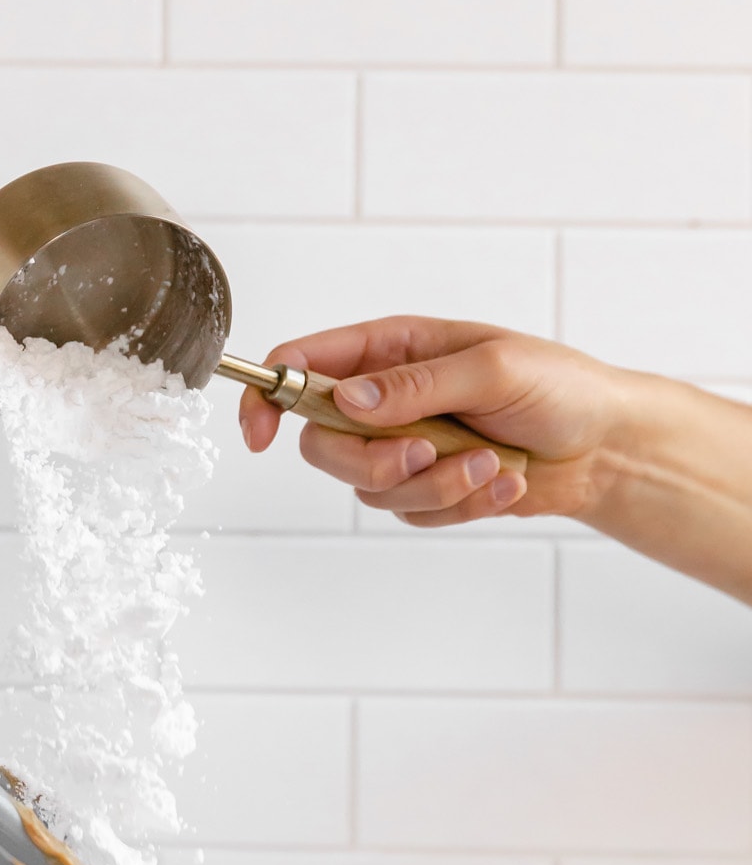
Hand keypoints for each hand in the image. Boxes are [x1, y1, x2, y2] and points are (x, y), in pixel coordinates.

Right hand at [236, 318, 637, 528]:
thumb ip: (414, 384)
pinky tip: (503, 482)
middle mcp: (387, 400)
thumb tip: (347, 398)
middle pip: (324, 444)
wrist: (605, 445)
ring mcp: (405, 448)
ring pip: (370, 487)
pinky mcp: (428, 490)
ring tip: (490, 464)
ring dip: (435, 486)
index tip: (259, 433)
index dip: (269, 395)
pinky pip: (414, 513)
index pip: (304, 365)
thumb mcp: (492, 367)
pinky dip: (461, 505)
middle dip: (371, 461)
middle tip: (424, 456)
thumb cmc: (559, 386)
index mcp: (393, 350)